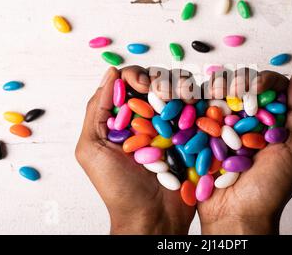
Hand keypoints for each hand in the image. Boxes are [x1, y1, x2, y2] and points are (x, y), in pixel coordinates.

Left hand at [75, 66, 195, 233]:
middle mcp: (148, 119)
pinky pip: (198, 113)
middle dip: (162, 80)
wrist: (151, 218)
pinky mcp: (192, 137)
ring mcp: (172, 127)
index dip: (136, 76)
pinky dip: (200, 102)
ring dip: (183, 89)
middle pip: (157, 84)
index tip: (143, 86)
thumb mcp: (92, 149)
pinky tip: (198, 103)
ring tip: (186, 97)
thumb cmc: (118, 189)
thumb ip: (96, 111)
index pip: (130, 83)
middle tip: (165, 92)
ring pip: (179, 94)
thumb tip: (110, 73)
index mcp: (123, 119)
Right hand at [198, 69, 291, 233]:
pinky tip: (200, 99)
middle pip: (245, 86)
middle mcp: (250, 122)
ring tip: (216, 94)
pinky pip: (202, 111)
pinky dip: (200, 101)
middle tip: (234, 92)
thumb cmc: (271, 190)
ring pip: (222, 94)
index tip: (256, 88)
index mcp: (274, 123)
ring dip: (219, 88)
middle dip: (240, 81)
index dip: (265, 80)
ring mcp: (226, 127)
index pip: (272, 88)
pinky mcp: (205, 135)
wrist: (236, 215)